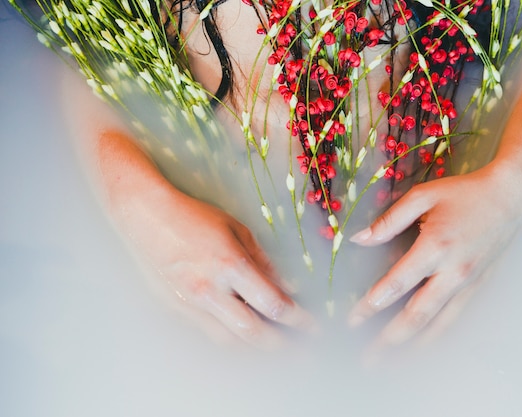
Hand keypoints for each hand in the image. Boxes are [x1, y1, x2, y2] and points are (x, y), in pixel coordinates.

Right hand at [125, 188, 315, 349]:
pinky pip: (209, 333)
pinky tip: (244, 337)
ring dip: (257, 347)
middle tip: (302, 351)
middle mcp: (210, 290)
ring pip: (230, 340)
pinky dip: (231, 338)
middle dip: (283, 345)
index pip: (273, 304)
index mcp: (231, 265)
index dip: (298, 320)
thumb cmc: (194, 217)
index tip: (312, 326)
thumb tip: (288, 287)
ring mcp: (190, 303)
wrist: (146, 217)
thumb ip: (265, 262)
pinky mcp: (176, 308)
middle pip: (253, 332)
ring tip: (277, 347)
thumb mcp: (238, 230)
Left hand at [348, 163, 521, 347]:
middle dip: (389, 341)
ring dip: (413, 348)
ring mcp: (468, 283)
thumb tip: (359, 239)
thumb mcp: (422, 196)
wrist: (512, 197)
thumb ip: (389, 220)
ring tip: (392, 365)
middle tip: (368, 361)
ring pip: (439, 325)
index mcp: (435, 247)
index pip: (396, 285)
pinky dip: (437, 336)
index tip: (353, 321)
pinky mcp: (479, 286)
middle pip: (416, 316)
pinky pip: (455, 318)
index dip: (371, 306)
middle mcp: (452, 272)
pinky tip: (423, 346)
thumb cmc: (464, 193)